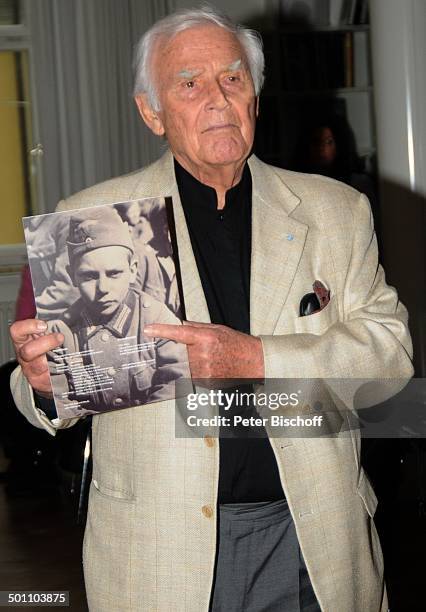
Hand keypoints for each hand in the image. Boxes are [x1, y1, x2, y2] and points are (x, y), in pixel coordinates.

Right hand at [10, 319, 63, 396]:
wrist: (49, 375)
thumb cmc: (49, 350)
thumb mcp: (46, 336)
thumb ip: (51, 326)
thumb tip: (66, 314)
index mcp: (23, 341)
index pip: (17, 331)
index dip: (29, 327)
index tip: (44, 324)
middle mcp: (24, 355)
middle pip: (28, 351)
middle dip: (46, 343)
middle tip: (60, 338)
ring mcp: (30, 370)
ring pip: (39, 365)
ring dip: (55, 358)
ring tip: (66, 354)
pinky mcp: (38, 382)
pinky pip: (48, 377)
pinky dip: (59, 371)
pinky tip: (66, 367)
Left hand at [144, 321, 263, 379]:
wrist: (253, 362)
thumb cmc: (236, 344)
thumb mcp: (217, 329)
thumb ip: (195, 327)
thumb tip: (178, 325)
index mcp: (205, 338)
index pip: (178, 333)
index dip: (161, 331)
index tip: (148, 330)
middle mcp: (203, 354)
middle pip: (178, 352)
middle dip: (177, 350)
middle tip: (189, 349)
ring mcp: (204, 370)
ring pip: (183, 365)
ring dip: (187, 362)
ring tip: (204, 358)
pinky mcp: (206, 381)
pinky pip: (192, 376)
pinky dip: (195, 371)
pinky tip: (208, 366)